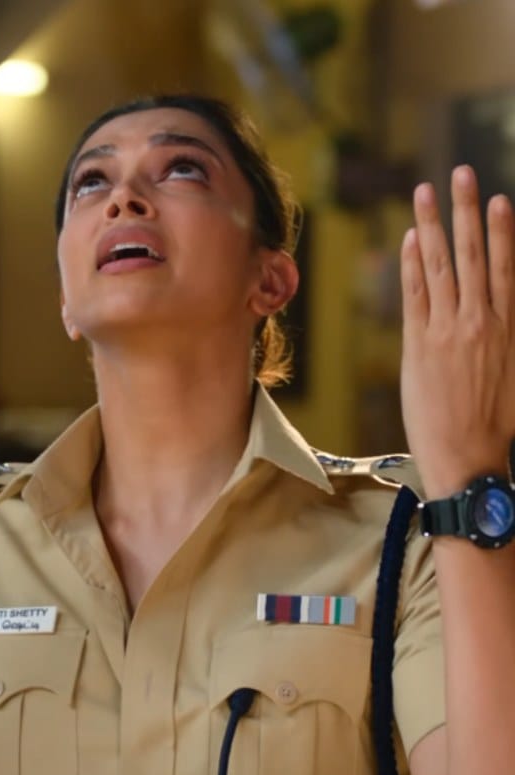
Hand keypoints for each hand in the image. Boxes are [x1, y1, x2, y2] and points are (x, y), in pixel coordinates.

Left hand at [400, 166, 514, 497]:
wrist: (467, 458)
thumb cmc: (493, 426)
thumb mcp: (514, 375)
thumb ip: (507, 338)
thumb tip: (503, 313)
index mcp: (508, 328)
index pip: (505, 267)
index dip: (501, 230)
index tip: (496, 198)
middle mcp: (480, 322)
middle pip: (473, 254)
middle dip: (465, 211)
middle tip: (459, 173)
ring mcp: (449, 332)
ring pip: (443, 267)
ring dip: (434, 225)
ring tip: (426, 192)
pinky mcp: (420, 347)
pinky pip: (416, 295)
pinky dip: (414, 265)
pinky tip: (413, 239)